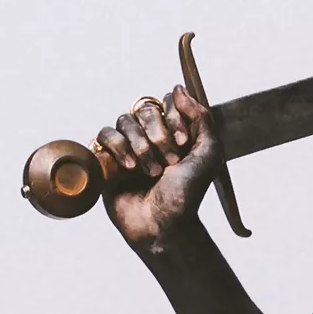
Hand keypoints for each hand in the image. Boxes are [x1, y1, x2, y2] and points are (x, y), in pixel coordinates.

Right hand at [93, 85, 222, 255]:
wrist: (164, 224)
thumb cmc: (187, 193)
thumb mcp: (208, 153)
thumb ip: (201, 118)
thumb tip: (179, 89)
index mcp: (176, 130)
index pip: (168, 102)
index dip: (174, 117)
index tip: (182, 143)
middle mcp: (151, 135)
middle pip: (146, 109)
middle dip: (158, 134)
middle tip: (169, 160)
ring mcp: (128, 146)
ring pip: (125, 121)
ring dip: (140, 145)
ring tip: (151, 170)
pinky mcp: (107, 160)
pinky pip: (103, 135)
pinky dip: (117, 148)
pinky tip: (130, 167)